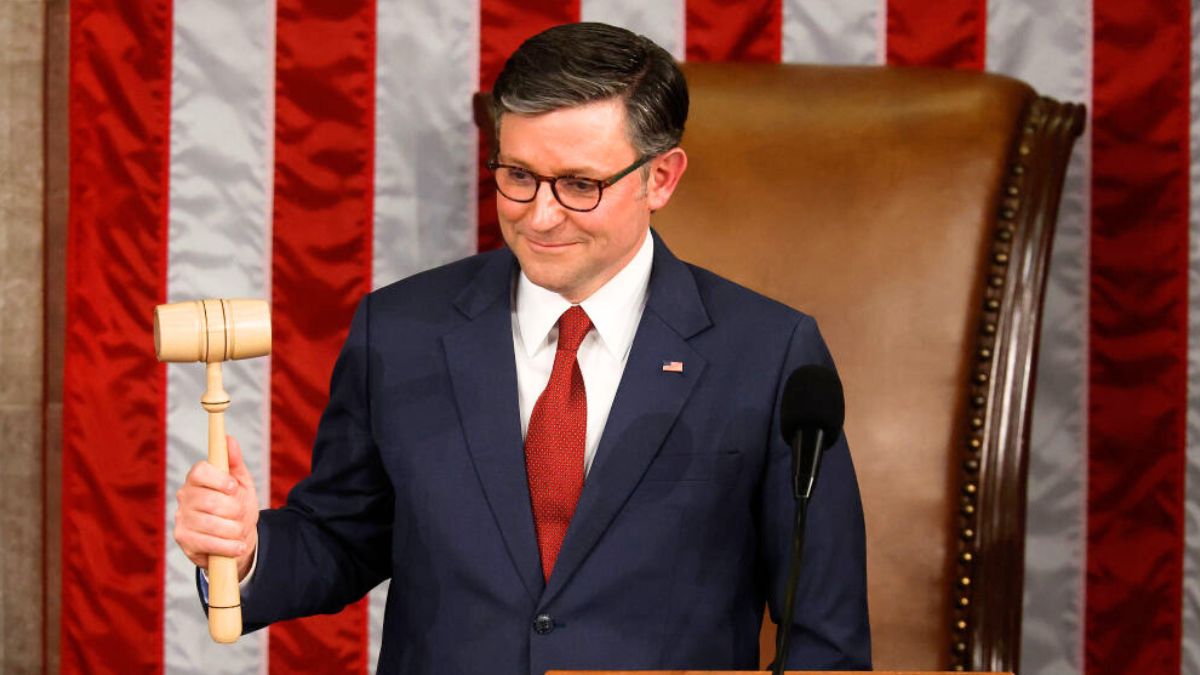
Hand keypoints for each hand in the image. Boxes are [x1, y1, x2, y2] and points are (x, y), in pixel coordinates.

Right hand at [173, 435, 258, 580]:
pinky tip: (238, 546)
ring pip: (210, 524)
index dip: (219, 479)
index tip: (234, 487)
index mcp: (197, 479)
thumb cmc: (237, 506)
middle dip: (234, 510)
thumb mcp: (241, 483)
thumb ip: (234, 462)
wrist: (236, 538)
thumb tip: (229, 439)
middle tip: (243, 515)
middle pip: (209, 501)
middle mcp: (184, 497)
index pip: (199, 472)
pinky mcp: (183, 539)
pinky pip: (207, 543)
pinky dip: (228, 546)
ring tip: (241, 531)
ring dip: (234, 530)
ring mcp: (181, 518)